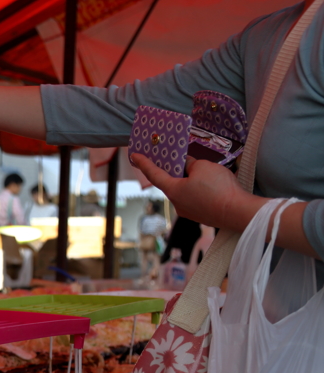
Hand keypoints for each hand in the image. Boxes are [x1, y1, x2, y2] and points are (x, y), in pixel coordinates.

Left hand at [131, 154, 264, 231]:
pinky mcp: (202, 216)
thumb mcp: (203, 166)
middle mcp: (177, 204)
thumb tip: (188, 166)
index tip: (134, 156)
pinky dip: (200, 190)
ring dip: (190, 181)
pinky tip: (211, 185)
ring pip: (186, 192)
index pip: (154, 174)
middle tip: (177, 160)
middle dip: (175, 172)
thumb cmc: (218, 188)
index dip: (144, 164)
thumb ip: (191, 164)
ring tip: (203, 172)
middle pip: (172, 184)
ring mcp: (190, 212)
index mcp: (173, 191)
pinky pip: (197, 199)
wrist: (239, 212)